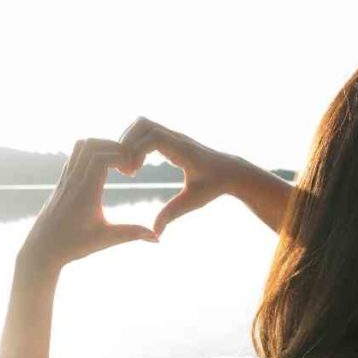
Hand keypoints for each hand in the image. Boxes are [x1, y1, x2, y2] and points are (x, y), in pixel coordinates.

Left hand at [18, 138, 158, 270]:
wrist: (41, 250)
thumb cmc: (72, 246)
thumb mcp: (105, 240)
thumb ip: (132, 234)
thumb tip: (158, 238)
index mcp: (85, 192)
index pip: (101, 157)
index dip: (121, 156)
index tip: (132, 171)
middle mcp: (73, 181)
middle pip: (91, 144)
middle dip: (113, 147)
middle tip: (127, 164)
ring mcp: (65, 179)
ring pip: (80, 146)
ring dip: (101, 147)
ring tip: (116, 164)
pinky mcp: (61, 182)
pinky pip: (74, 156)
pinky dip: (90, 154)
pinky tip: (102, 170)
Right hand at [118, 117, 245, 235]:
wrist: (230, 171)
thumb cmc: (214, 186)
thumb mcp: (192, 202)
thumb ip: (172, 214)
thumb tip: (155, 233)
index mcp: (182, 150)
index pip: (152, 137)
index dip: (136, 151)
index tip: (132, 173)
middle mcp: (176, 138)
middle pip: (142, 124)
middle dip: (127, 144)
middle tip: (126, 170)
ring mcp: (172, 135)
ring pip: (141, 124)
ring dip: (129, 142)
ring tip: (129, 168)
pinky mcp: (169, 138)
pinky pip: (145, 132)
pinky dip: (135, 144)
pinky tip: (136, 166)